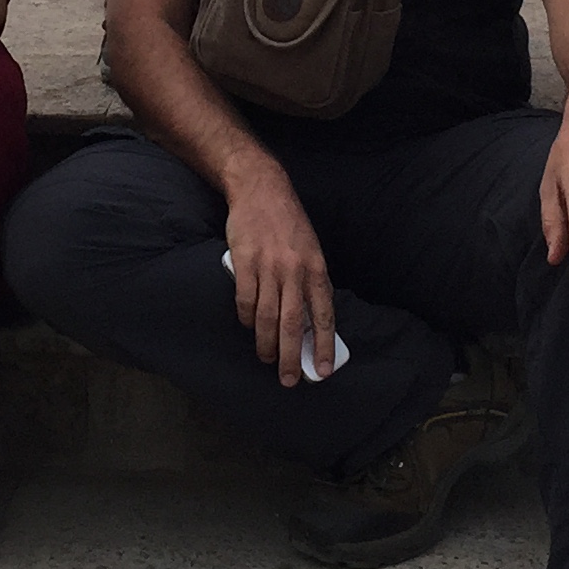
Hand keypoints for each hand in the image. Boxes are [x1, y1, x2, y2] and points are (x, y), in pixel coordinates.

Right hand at [224, 167, 336, 386]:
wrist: (261, 189)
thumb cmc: (289, 223)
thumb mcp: (311, 250)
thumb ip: (311, 282)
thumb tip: (311, 322)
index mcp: (316, 268)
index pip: (323, 315)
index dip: (324, 345)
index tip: (324, 371)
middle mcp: (294, 270)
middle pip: (292, 324)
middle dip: (292, 356)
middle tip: (289, 379)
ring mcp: (268, 267)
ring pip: (266, 317)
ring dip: (266, 344)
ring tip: (267, 359)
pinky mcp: (244, 262)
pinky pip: (245, 300)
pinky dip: (246, 318)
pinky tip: (247, 326)